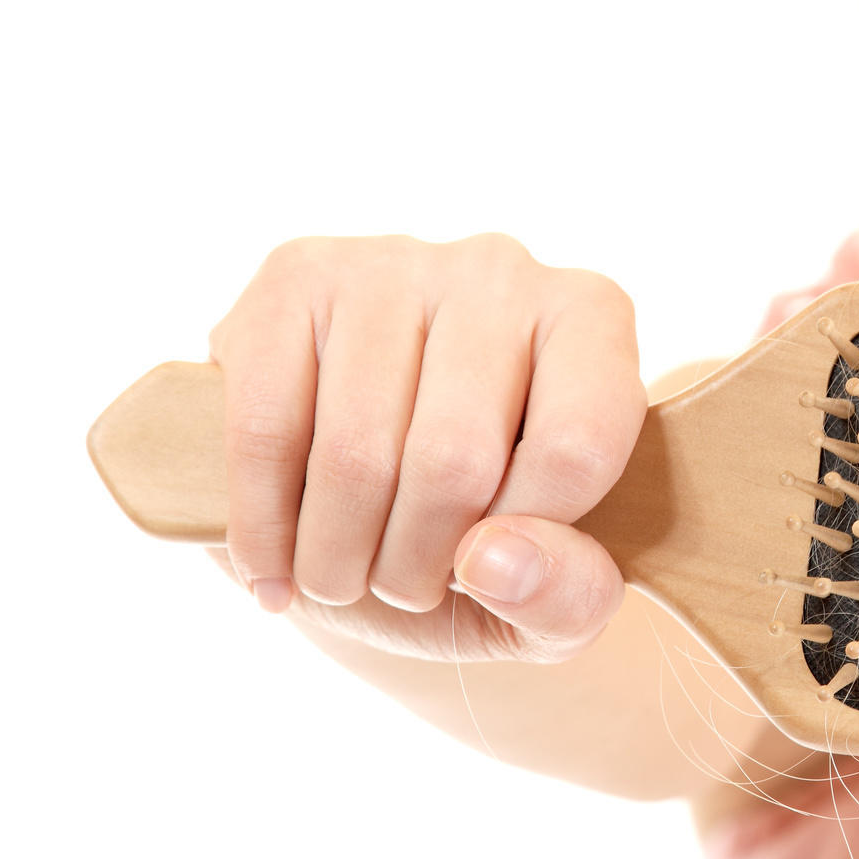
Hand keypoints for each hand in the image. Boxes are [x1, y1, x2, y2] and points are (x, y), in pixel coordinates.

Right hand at [205, 233, 645, 661]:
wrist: (378, 499)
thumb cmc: (495, 538)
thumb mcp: (562, 594)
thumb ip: (569, 594)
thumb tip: (492, 558)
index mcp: (594, 321)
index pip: (576, 447)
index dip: (527, 538)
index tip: (496, 565)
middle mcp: (500, 271)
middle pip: (455, 458)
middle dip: (419, 564)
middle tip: (408, 588)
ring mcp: (391, 264)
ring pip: (356, 453)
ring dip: (339, 559)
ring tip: (346, 579)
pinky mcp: (293, 279)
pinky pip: (265, 431)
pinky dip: (263, 528)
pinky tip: (275, 569)